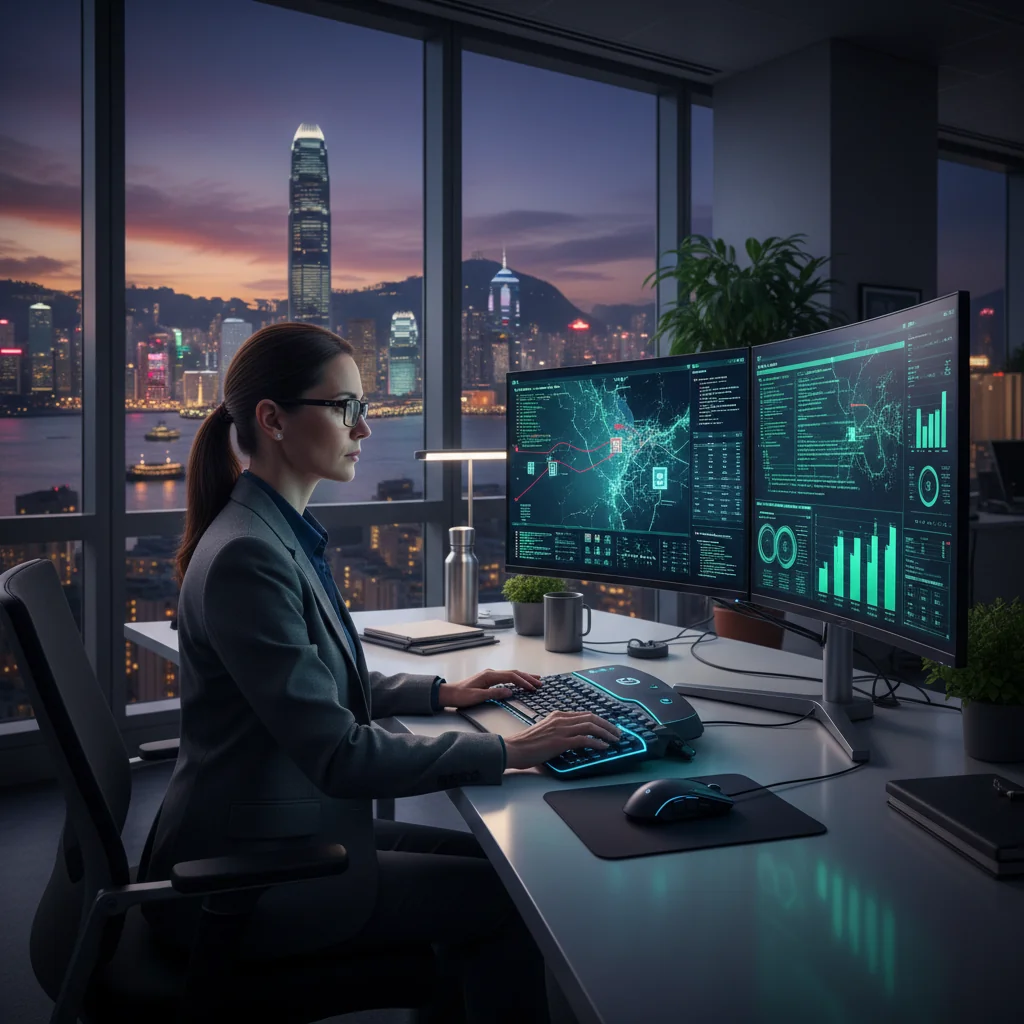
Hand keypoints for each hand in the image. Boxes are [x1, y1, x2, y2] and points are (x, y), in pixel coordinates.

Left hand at [437, 668, 542, 708]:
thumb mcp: (477, 697)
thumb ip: (494, 694)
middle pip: (514, 673)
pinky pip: (507, 677)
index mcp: (489, 675)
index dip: (523, 682)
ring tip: (536, 680)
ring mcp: (490, 675)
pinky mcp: (489, 680)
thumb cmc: (461, 696)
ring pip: (511, 674)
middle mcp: (491, 673)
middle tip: (540, 683)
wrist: (448, 694)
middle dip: (528, 677)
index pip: (511, 676)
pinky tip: (521, 682)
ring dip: (524, 677)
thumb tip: (510, 691)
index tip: (533, 688)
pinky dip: (516, 679)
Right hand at [503, 711, 621, 769]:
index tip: (608, 727)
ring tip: (614, 740)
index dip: (599, 720)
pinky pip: (584, 739)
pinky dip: (597, 742)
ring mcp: (561, 729)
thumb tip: (574, 738)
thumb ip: (559, 730)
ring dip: (606, 733)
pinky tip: (604, 747)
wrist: (514, 748)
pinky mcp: (560, 741)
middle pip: (591, 717)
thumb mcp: (545, 731)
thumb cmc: (526, 744)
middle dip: (607, 725)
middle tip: (617, 733)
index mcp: (557, 715)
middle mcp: (561, 719)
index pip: (584, 715)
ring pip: (590, 726)